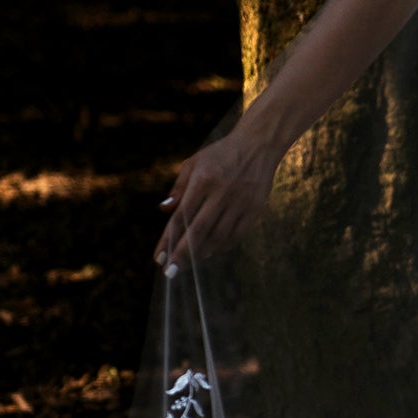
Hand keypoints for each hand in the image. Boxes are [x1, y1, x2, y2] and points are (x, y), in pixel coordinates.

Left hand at [156, 120, 277, 274]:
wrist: (259, 145)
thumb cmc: (220, 155)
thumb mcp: (194, 163)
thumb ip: (179, 187)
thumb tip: (164, 210)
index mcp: (203, 180)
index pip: (182, 216)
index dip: (168, 239)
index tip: (159, 258)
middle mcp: (222, 192)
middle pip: (199, 230)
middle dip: (183, 253)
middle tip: (171, 272)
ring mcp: (241, 202)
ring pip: (219, 236)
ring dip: (202, 252)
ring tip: (189, 263)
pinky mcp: (255, 209)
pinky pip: (237, 235)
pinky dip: (222, 246)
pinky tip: (211, 251)